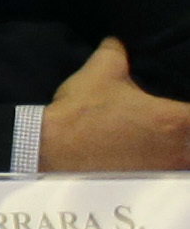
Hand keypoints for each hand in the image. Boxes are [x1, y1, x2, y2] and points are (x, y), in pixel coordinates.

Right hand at [39, 38, 189, 171]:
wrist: (52, 150)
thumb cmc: (80, 113)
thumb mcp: (99, 72)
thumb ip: (116, 52)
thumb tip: (116, 42)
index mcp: (175, 119)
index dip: (188, 110)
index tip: (179, 107)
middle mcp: (178, 149)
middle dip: (184, 129)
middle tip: (170, 122)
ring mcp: (165, 171)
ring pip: (185, 160)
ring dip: (179, 150)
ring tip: (161, 139)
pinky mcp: (150, 186)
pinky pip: (170, 176)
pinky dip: (165, 165)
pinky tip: (149, 157)